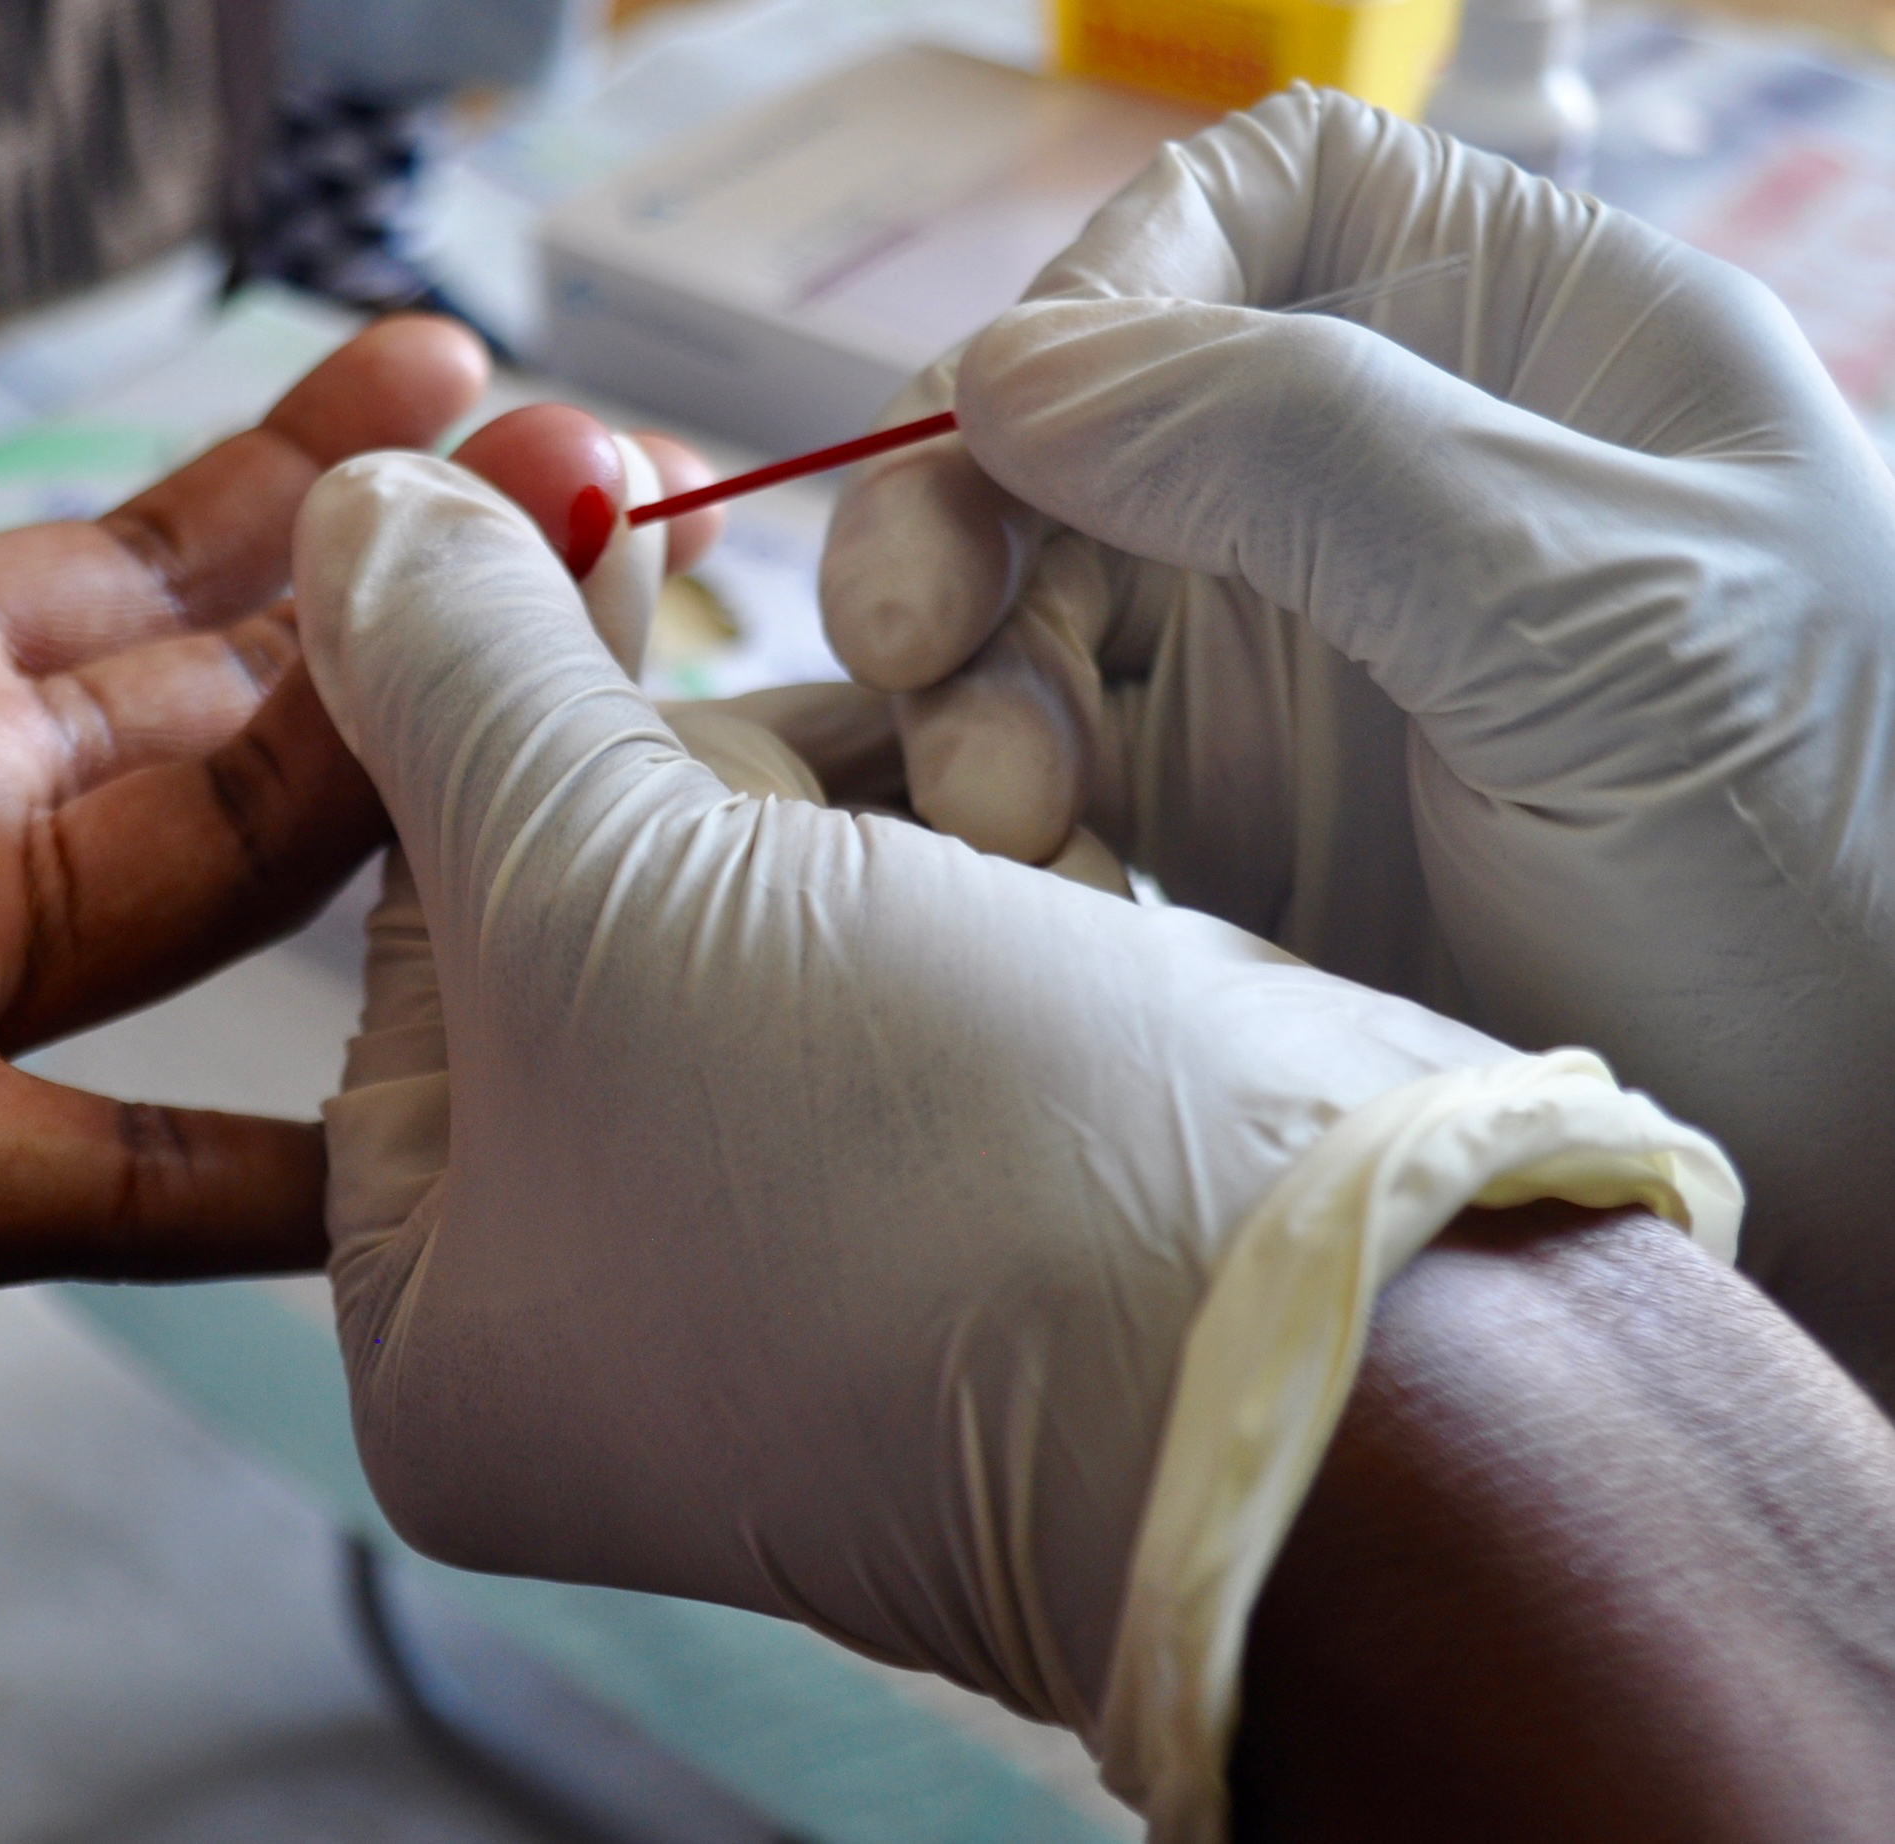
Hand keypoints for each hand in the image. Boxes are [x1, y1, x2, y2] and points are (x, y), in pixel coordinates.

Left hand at [0, 242, 485, 1342]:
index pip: (142, 566)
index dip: (301, 473)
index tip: (442, 378)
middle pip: (230, 690)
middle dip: (416, 586)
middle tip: (590, 471)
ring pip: (219, 871)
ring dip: (406, 782)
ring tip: (586, 672)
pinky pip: (108, 1183)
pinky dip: (263, 1181)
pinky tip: (414, 1159)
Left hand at [294, 409, 1735, 1835]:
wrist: (1327, 1342)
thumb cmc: (898, 1170)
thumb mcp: (595, 895)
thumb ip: (452, 678)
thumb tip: (343, 511)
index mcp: (441, 1322)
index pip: (404, 936)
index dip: (470, 712)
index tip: (547, 517)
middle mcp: (606, 1310)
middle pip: (585, 914)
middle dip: (692, 764)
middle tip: (748, 619)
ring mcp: (803, 1254)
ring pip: (770, 904)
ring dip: (859, 795)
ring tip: (958, 786)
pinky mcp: (979, 1185)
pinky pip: (913, 951)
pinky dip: (970, 865)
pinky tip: (1038, 844)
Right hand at [818, 88, 1894, 1396]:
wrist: (1854, 1148)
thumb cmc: (1818, 856)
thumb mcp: (1588, 613)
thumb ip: (1305, 452)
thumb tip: (1008, 369)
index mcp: (1517, 343)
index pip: (1256, 212)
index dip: (1113, 278)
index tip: (1012, 419)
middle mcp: (1377, 475)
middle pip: (1092, 414)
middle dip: (972, 510)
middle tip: (906, 636)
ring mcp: (1292, 650)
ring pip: (1034, 596)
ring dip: (971, 685)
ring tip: (1006, 810)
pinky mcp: (1227, 816)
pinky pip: (1045, 757)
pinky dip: (1000, 801)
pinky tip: (1026, 870)